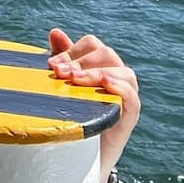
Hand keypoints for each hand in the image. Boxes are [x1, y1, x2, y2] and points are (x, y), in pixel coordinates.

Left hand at [47, 27, 139, 173]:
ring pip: (121, 71)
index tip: (52, 65)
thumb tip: (55, 31)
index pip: (92, 44)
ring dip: (95, 73)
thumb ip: (63, 58)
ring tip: (75, 80)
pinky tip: (103, 84)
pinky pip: (131, 95)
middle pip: (106, 54)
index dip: (72, 50)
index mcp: (100, 64)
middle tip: (60, 73)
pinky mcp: (131, 112)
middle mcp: (116, 74)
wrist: (83, 151)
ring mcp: (126, 92)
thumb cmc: (75, 112)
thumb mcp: (64, 83)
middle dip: (80, 62)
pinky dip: (119, 87)